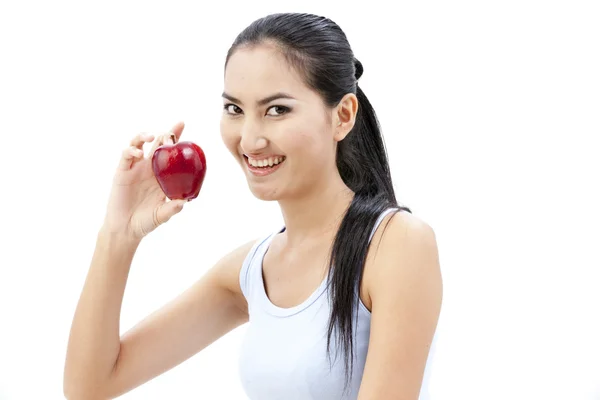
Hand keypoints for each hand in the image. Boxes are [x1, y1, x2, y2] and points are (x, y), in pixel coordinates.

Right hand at [102, 122, 187, 239]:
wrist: (126, 229)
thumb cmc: (146, 221)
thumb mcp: (162, 215)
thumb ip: (172, 208)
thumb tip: (184, 202)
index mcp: (161, 175)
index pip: (170, 153)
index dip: (175, 138)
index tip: (182, 125)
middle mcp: (148, 168)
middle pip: (157, 144)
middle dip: (165, 133)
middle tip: (174, 128)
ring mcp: (134, 169)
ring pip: (138, 144)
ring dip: (144, 137)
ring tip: (152, 137)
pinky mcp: (121, 172)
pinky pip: (126, 156)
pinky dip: (131, 150)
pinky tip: (138, 152)